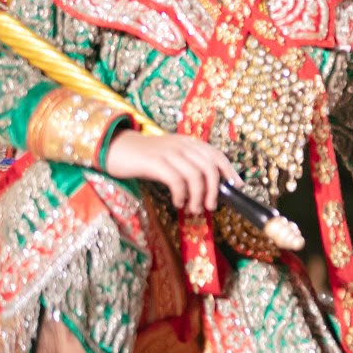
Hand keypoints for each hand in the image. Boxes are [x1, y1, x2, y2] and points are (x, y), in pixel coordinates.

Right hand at [103, 131, 240, 214]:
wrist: (115, 148)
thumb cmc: (144, 157)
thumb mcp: (171, 157)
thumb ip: (188, 165)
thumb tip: (210, 187)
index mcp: (188, 142)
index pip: (216, 154)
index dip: (229, 171)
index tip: (237, 187)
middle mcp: (182, 145)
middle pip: (209, 167)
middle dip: (215, 189)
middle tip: (211, 206)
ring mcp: (168, 152)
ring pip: (195, 175)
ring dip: (198, 196)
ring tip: (194, 209)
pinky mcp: (154, 162)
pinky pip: (176, 179)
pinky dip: (182, 194)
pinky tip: (178, 203)